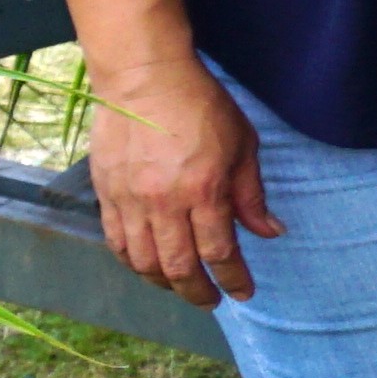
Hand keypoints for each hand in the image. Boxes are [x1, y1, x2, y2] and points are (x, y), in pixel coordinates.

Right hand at [84, 48, 274, 303]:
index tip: (242, 293)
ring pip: (143, 261)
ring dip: (163, 282)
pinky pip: (116, 241)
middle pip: (178, 267)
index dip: (233, 278)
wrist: (144, 76)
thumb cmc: (200, 104)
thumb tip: (270, 232)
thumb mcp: (242, 145)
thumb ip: (252, 194)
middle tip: (210, 300)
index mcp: (203, 191)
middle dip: (197, 291)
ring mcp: (130, 200)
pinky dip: (132, 261)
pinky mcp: (105, 192)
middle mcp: (163, 203)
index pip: (219, 252)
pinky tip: (146, 266)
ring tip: (180, 287)